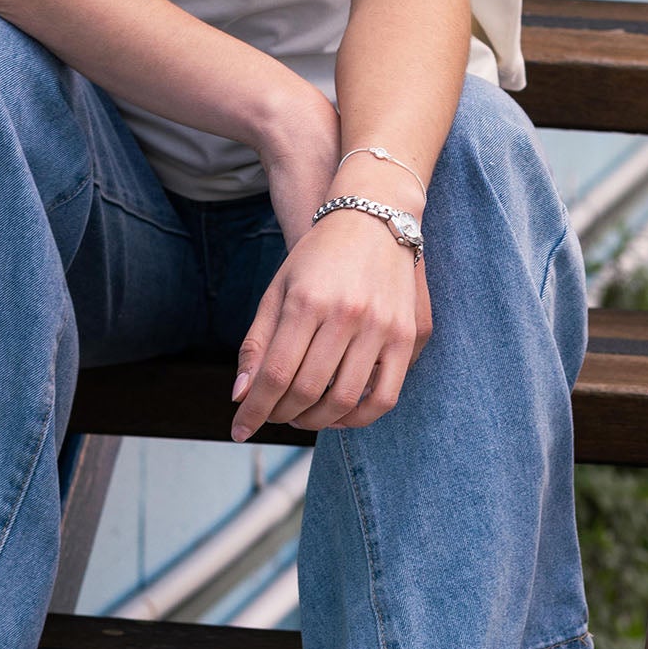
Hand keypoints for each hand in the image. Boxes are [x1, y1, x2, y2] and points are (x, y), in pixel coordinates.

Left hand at [231, 210, 424, 438]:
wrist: (375, 219)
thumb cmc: (319, 257)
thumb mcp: (279, 290)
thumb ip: (258, 342)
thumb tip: (241, 396)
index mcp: (307, 301)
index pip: (275, 374)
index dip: (254, 410)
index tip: (240, 430)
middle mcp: (346, 314)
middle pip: (307, 391)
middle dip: (281, 415)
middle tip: (272, 416)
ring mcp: (381, 326)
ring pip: (345, 400)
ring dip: (316, 421)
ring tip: (302, 416)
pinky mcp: (407, 335)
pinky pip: (385, 396)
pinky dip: (358, 417)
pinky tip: (339, 414)